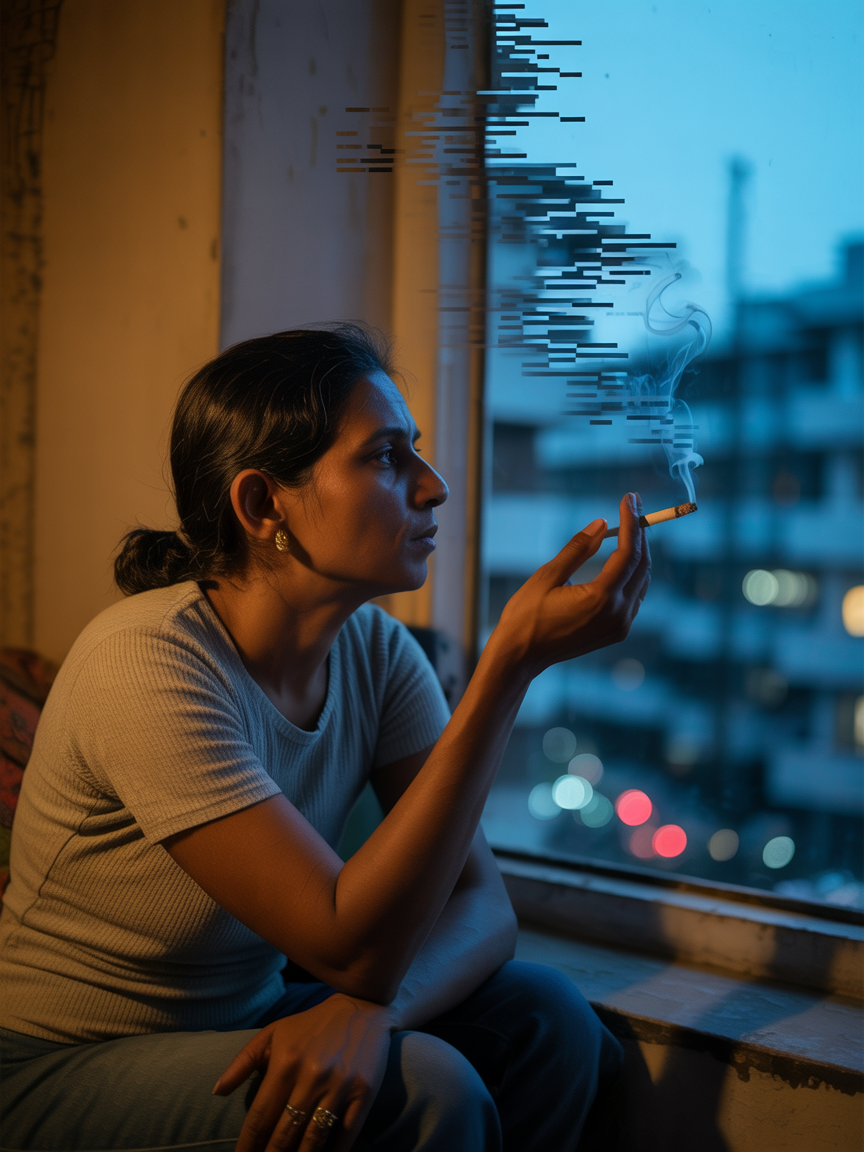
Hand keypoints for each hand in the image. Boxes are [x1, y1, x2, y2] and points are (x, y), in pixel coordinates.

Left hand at [214, 993, 394, 1151]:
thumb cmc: (310, 1025)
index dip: (247, 1146)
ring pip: (313, 1141)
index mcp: (286, 1062)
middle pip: (284, 1135)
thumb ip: (242, 1063)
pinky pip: (346, 1135)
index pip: (260, 1117)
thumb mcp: (273, 1034)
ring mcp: (339, 1086)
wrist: (361, 1006)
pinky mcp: (363, 1093)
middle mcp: (312, 1076)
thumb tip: (217, 1092)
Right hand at [491, 492, 650, 676]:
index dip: (631, 522)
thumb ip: (577, 548)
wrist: (520, 657)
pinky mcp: (616, 632)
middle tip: (631, 507)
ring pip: (641, 581)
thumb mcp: (547, 575)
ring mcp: (619, 626)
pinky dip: (632, 574)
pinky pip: (634, 597)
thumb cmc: (526, 616)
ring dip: (637, 553)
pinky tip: (621, 559)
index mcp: (600, 598)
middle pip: (641, 565)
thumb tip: (602, 523)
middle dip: (639, 534)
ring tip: (627, 528)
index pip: (628, 552)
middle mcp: (617, 614)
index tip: (629, 499)